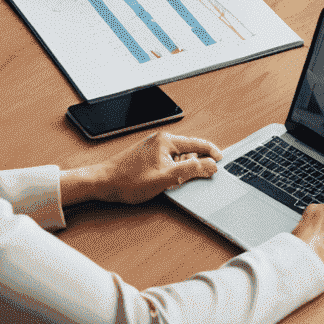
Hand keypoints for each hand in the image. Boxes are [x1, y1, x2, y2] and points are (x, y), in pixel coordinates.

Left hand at [61, 130, 221, 206]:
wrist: (102, 183)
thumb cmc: (128, 181)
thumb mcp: (165, 178)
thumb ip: (191, 170)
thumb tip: (211, 165)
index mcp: (167, 140)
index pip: (198, 144)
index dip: (212, 153)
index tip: (222, 160)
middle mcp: (161, 140)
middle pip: (189, 151)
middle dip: (194, 165)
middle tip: (192, 181)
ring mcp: (153, 147)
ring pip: (178, 158)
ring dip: (181, 170)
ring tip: (172, 183)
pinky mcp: (148, 155)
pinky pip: (168, 161)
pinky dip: (172, 171)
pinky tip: (164, 182)